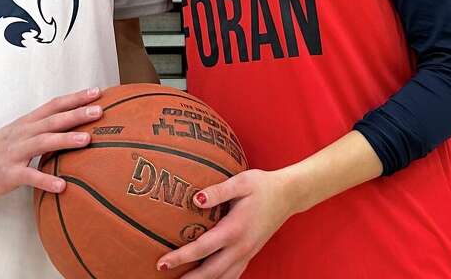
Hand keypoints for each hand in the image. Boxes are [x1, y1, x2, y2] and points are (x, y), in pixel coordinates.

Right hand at [0, 87, 102, 197]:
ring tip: (87, 140)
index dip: (75, 98)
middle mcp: (22, 133)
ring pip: (42, 143)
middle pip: (52, 120)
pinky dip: (45, 180)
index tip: (98, 92)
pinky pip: (28, 176)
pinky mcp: (7, 173)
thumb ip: (41, 130)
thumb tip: (71, 128)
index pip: (54, 106)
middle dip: (77, 114)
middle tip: (99, 109)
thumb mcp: (18, 135)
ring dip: (65, 140)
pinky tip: (61, 186)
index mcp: (26, 124)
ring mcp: (14, 152)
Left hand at [157, 169, 297, 278]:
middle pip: (211, 271)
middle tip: (165, 274)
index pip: (202, 248)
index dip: (181, 257)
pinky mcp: (251, 254)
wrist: (288, 195)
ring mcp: (247, 253)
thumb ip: (218, 191)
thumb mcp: (241, 182)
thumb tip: (196, 199)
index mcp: (234, 229)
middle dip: (188, 278)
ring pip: (223, 277)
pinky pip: (234, 274)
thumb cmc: (261, 186)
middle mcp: (241, 247)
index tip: (162, 262)